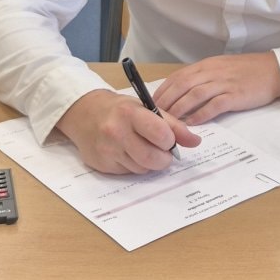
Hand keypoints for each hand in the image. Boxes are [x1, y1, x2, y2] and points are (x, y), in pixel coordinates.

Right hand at [55, 88, 199, 173]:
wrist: (84, 113)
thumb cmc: (120, 109)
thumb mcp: (146, 108)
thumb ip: (173, 124)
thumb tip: (195, 142)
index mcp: (131, 113)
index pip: (161, 134)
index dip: (170, 140)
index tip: (168, 139)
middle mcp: (116, 132)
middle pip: (153, 158)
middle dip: (164, 158)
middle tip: (163, 151)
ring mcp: (107, 150)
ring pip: (142, 168)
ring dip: (149, 163)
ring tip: (144, 148)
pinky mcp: (102, 165)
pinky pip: (129, 172)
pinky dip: (135, 165)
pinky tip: (129, 153)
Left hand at [153, 52, 279, 123]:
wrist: (274, 70)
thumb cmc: (247, 70)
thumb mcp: (221, 67)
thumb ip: (202, 76)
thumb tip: (182, 91)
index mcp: (207, 65)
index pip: (178, 76)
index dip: (162, 90)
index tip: (150, 103)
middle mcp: (213, 72)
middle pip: (182, 85)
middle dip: (166, 101)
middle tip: (153, 116)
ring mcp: (224, 83)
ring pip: (195, 94)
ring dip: (179, 108)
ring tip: (169, 122)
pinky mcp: (236, 95)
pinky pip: (214, 105)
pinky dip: (201, 114)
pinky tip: (192, 124)